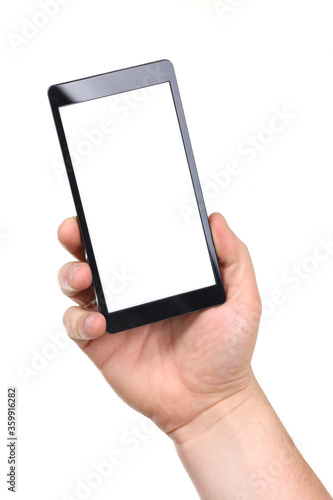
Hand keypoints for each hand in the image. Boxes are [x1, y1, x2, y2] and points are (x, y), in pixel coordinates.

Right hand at [57, 213, 261, 438]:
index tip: (106, 204)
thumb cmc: (227, 350)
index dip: (114, 219)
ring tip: (84, 276)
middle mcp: (133, 289)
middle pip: (95, 254)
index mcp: (160, 273)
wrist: (210, 401)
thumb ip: (234, 257)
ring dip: (71, 273)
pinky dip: (78, 319)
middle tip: (75, 231)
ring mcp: (115, 316)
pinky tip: (98, 324)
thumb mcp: (242, 299)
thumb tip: (215, 219)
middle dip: (78, 236)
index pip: (131, 237)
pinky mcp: (101, 344)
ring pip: (76, 284)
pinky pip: (76, 324)